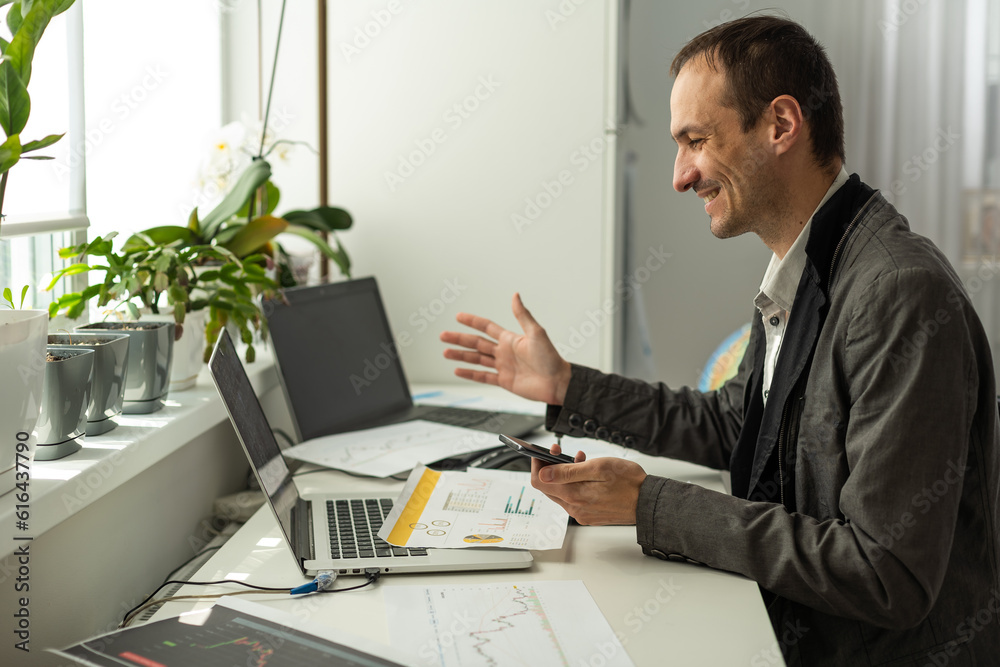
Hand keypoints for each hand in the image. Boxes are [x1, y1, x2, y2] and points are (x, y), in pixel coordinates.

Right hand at [440, 293, 571, 404]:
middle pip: (476, 343)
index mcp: (510, 339)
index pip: (486, 327)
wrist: (557, 383)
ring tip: (445, 352)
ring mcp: (503, 367)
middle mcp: (504, 352)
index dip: (472, 321)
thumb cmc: (551, 358)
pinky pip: (483, 377)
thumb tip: (515, 295)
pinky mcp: (504, 381)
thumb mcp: (536, 333)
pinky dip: (470, 374)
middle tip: (443, 336)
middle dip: (459, 339)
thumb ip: (523, 315)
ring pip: (476, 359)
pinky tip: (458, 371)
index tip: (458, 316)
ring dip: (461, 356)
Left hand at [530, 443, 646, 524]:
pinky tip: (586, 474)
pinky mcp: (589, 515)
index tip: (541, 452)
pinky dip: (574, 484)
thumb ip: (568, 472)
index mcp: (574, 496)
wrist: (649, 501)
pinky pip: (573, 499)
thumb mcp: (597, 468)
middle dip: (550, 467)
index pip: (539, 482)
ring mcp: (582, 513)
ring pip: (561, 492)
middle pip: (548, 487)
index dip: (537, 465)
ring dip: (564, 475)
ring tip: (579, 460)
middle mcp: (574, 508)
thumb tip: (543, 473)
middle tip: (560, 451)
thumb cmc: (629, 482)